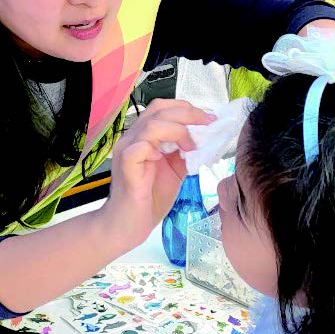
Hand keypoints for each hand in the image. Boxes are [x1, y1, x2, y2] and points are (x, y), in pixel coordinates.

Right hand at [96, 99, 213, 250]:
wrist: (127, 225)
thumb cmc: (149, 199)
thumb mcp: (175, 170)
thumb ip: (185, 152)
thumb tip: (206, 138)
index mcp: (144, 136)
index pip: (162, 108)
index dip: (187, 109)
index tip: (209, 119)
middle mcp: (132, 138)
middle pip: (158, 109)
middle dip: (188, 114)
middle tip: (208, 125)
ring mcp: (127, 151)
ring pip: (151, 125)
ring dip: (178, 131)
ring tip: (191, 148)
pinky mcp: (125, 167)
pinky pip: (139, 148)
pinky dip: (157, 149)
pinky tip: (166, 160)